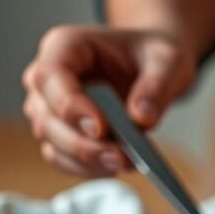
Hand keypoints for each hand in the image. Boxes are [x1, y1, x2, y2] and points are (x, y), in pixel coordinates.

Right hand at [22, 25, 196, 176]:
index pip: (50, 76)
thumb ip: (156, 86)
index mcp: (66, 46)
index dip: (69, 105)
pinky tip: (119, 166)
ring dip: (86, 160)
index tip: (100, 128)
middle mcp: (49, 78)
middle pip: (47, 116)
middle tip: (118, 156)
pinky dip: (89, 168)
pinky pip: (63, 158)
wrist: (154, 67)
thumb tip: (141, 118)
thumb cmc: (153, 56)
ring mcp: (50, 107)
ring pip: (51, 142)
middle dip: (81, 143)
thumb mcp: (167, 62)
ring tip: (125, 163)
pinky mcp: (62, 133)